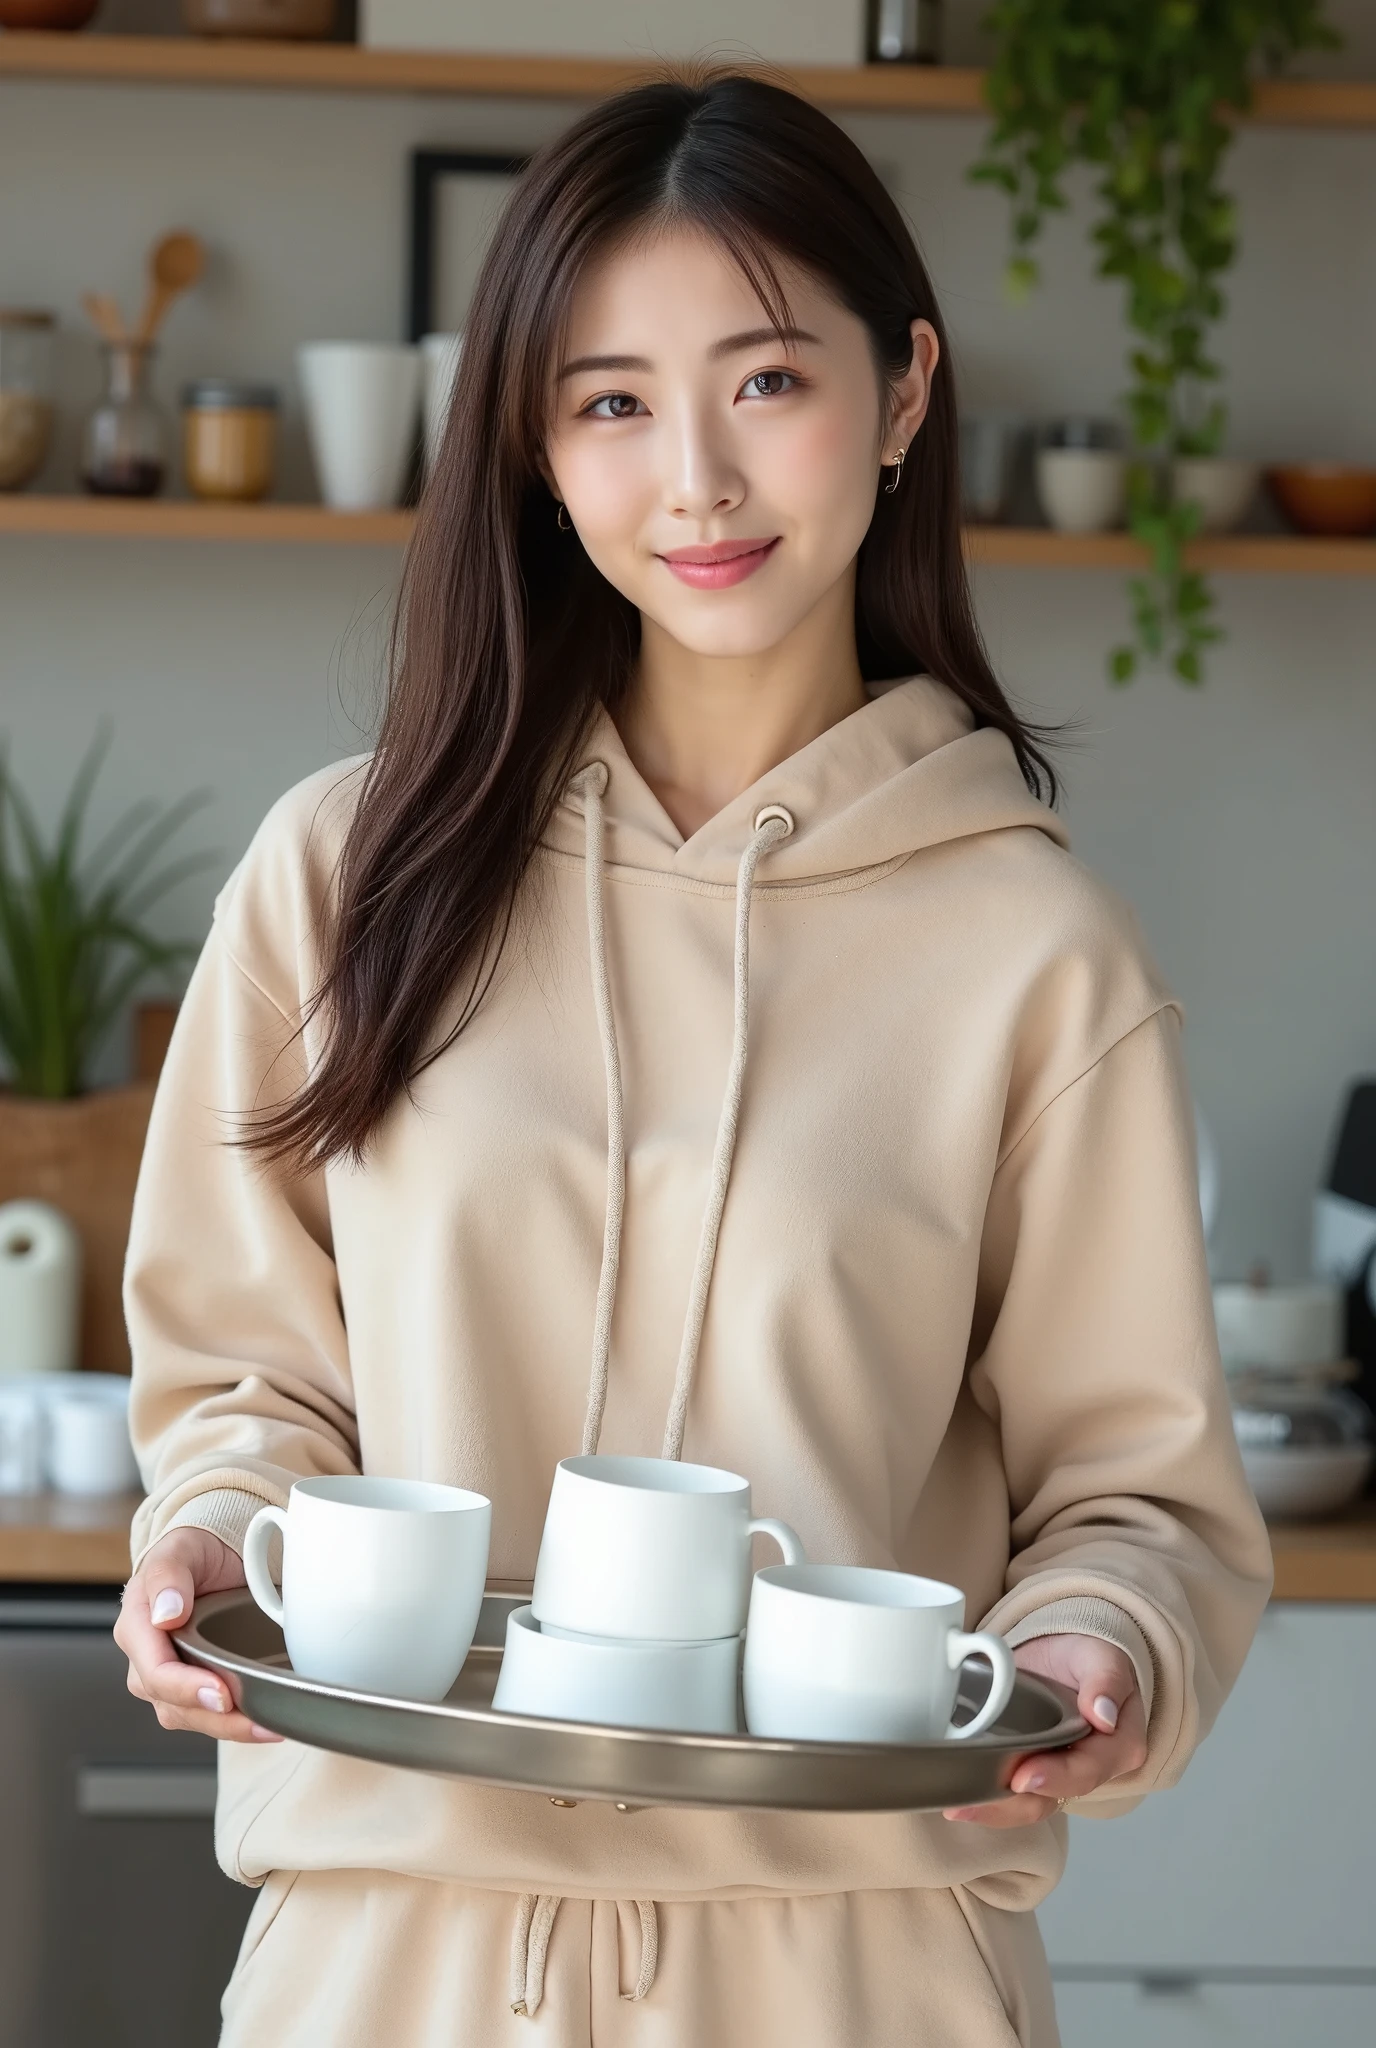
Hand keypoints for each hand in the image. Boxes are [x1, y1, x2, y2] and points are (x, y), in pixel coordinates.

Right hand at [115, 1526, 281, 1744]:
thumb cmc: (194, 1551)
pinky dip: (235, 1723)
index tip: (222, 1693)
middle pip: (172, 1704)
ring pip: (190, 1717)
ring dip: (229, 1728)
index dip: (186, 1688)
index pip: (155, 1672)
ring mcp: (169, 1676)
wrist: (214, 1555)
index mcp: (137, 1625)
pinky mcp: (193, 1685)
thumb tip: (166, 1613)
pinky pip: (207, 1715)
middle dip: (215, 1718)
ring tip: (269, 1727)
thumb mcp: (182, 1549)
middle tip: (256, 1721)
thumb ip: (169, 1576)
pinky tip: (264, 1722)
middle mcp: (147, 1658)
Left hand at [944, 1633, 1145, 1827]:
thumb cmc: (1088, 1656)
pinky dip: (984, 1795)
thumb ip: (1107, 1681)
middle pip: (1053, 1797)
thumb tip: (1103, 1715)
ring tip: (957, 1806)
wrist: (1063, 1649)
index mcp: (1117, 1746)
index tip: (1023, 1777)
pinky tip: (957, 1797)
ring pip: (1027, 1803)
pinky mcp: (1028, 1766)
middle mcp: (1088, 1768)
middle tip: (973, 1802)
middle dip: (1012, 1805)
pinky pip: (1009, 1791)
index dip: (1056, 1778)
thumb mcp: (1103, 1657)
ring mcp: (1055, 1770)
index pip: (1088, 1771)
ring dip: (992, 1808)